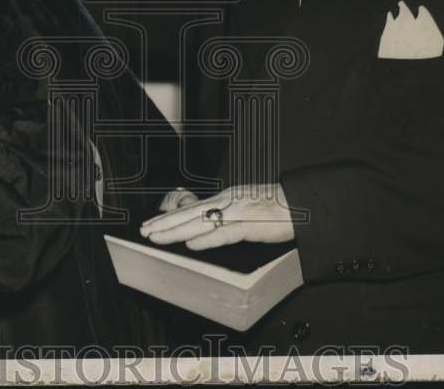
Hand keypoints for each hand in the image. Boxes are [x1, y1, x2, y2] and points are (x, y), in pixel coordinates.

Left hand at [140, 183, 294, 249]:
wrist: (299, 201)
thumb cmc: (274, 206)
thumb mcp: (243, 204)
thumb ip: (224, 213)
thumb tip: (204, 226)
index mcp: (225, 199)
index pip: (190, 209)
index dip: (169, 217)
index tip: (151, 223)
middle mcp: (226, 202)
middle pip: (189, 214)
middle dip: (164, 224)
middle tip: (144, 232)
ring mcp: (237, 213)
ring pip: (200, 223)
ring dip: (176, 231)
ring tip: (157, 238)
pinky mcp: (250, 225)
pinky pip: (225, 233)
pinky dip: (207, 239)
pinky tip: (192, 245)